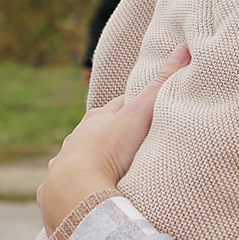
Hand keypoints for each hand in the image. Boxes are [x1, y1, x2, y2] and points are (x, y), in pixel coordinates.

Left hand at [38, 45, 190, 234]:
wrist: (75, 189)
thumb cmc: (109, 148)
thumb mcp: (140, 113)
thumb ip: (160, 85)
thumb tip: (183, 49)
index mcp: (96, 118)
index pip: (118, 106)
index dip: (133, 108)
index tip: (146, 111)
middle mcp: (76, 137)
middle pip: (96, 129)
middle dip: (110, 132)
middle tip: (130, 140)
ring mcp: (63, 162)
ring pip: (78, 155)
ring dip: (91, 159)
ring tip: (107, 167)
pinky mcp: (55, 189)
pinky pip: (66, 183)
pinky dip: (76, 184)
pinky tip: (83, 190)